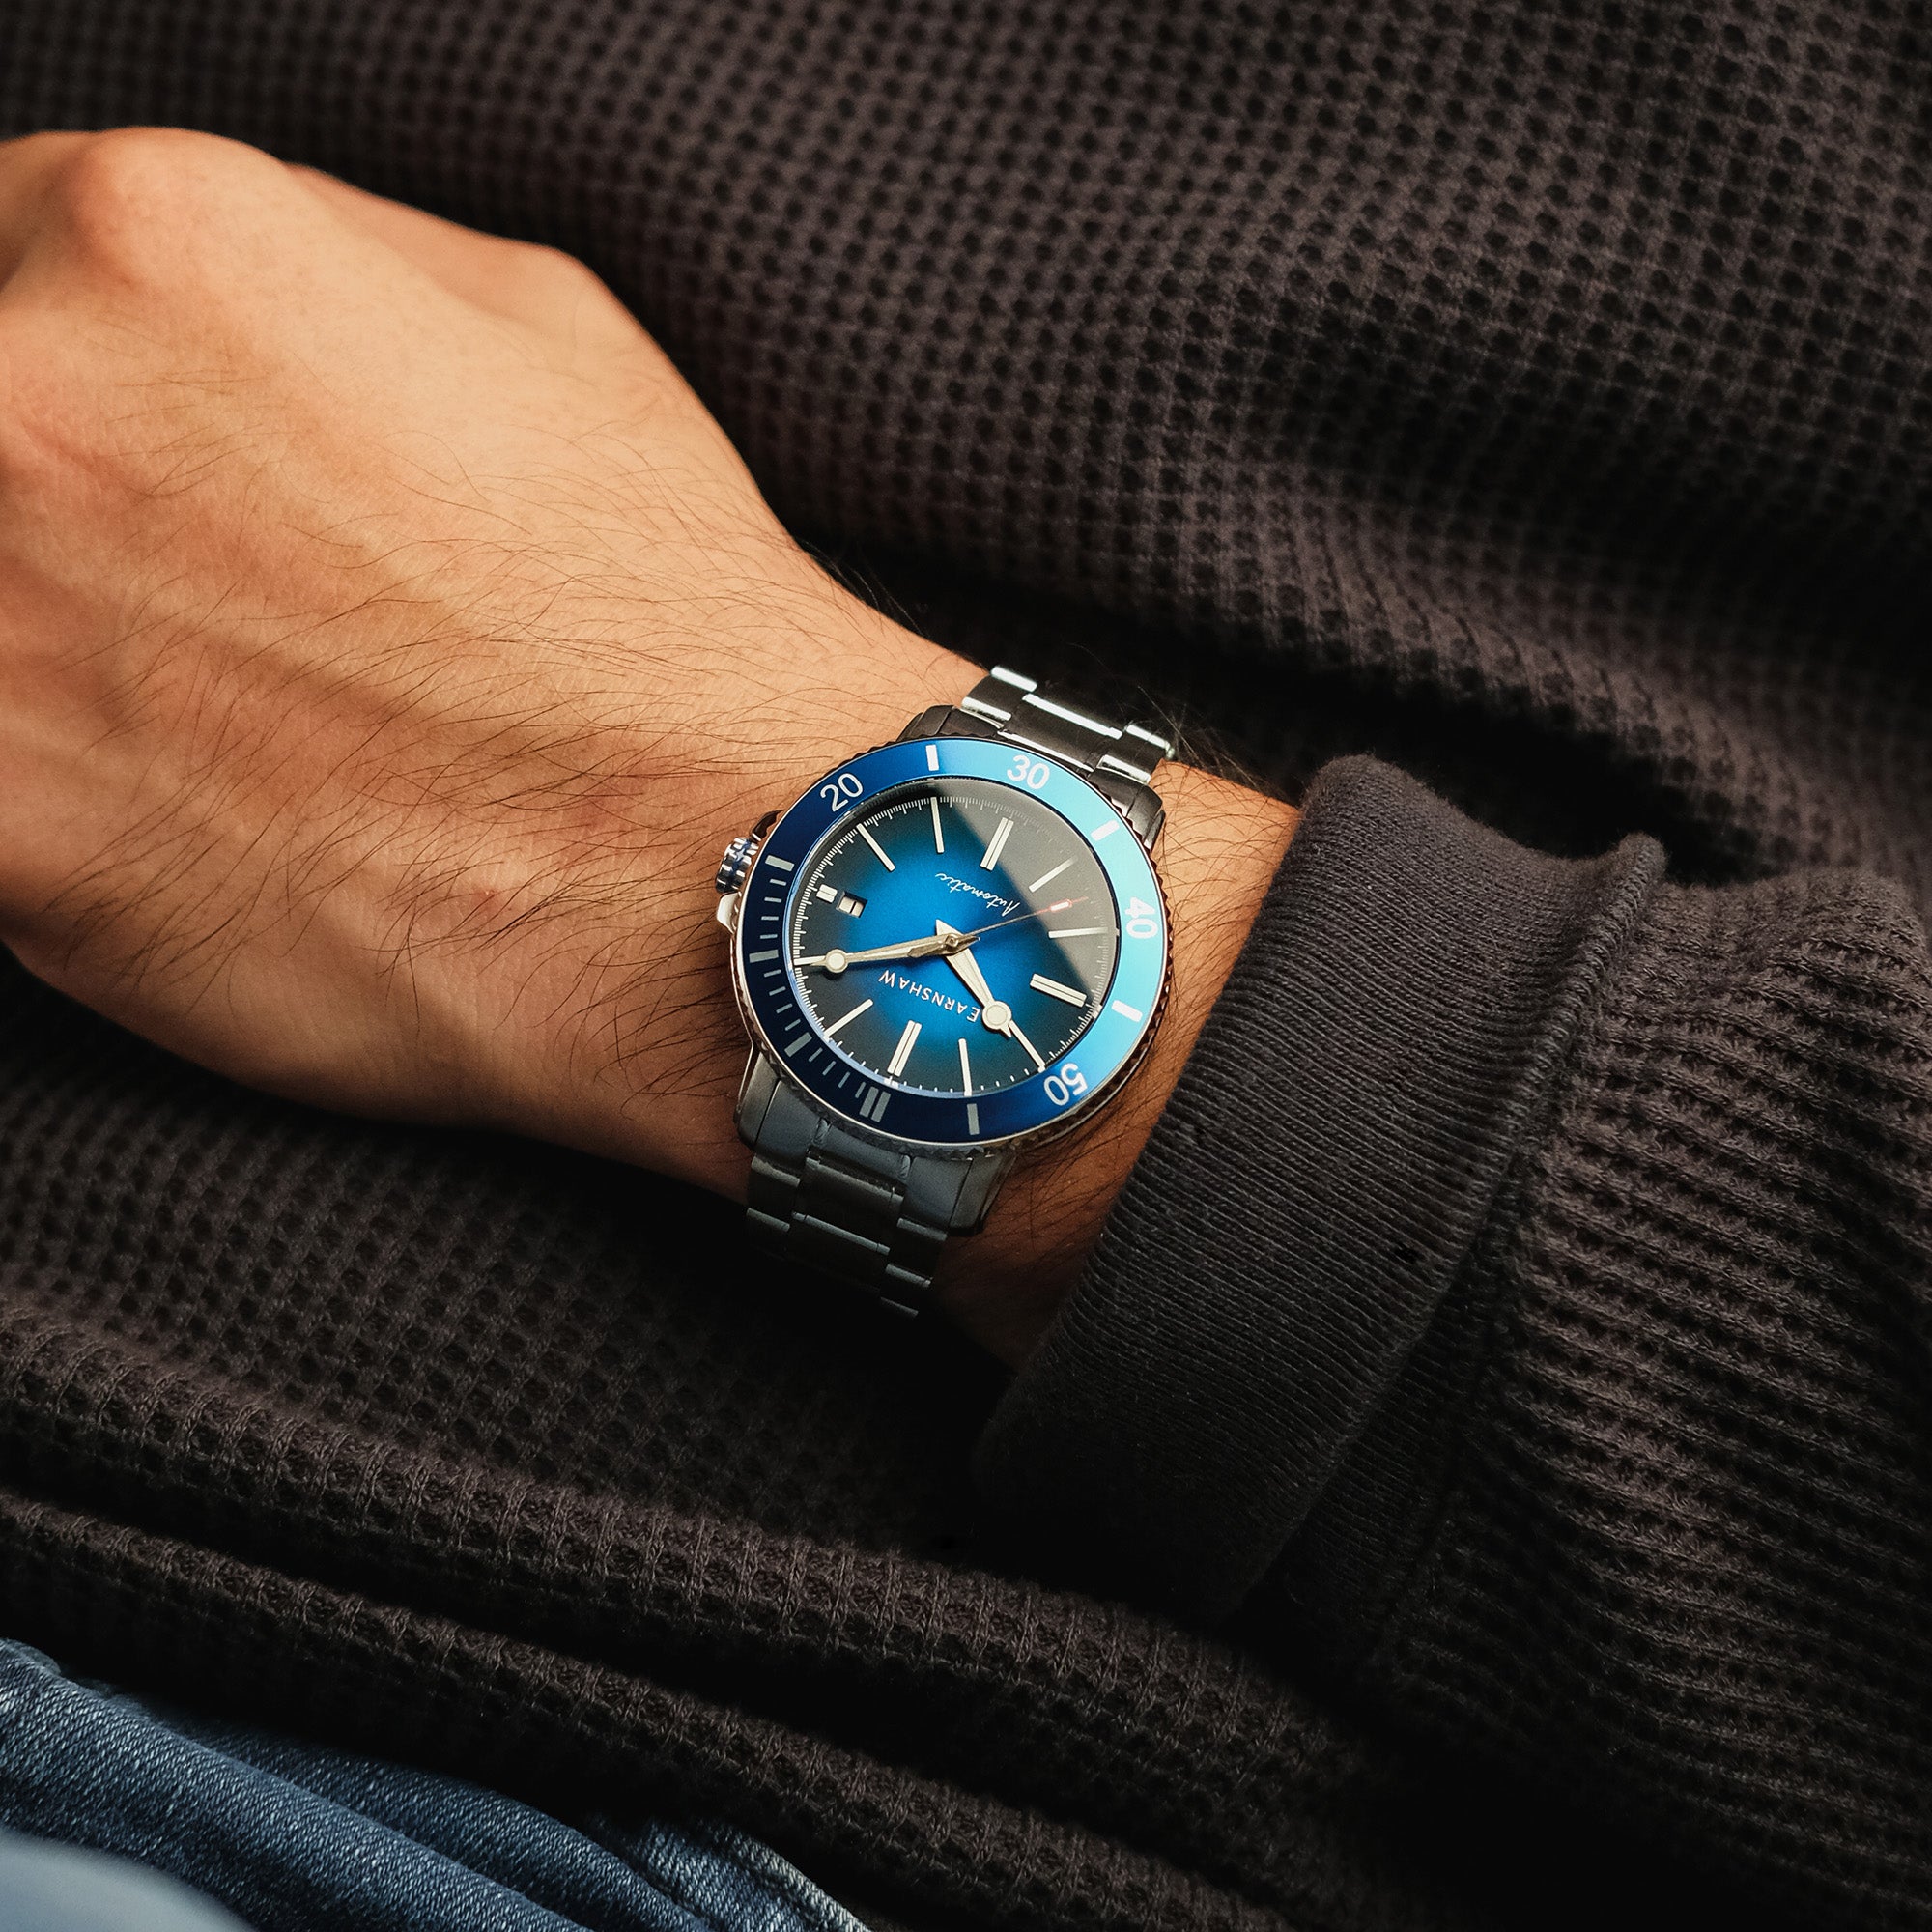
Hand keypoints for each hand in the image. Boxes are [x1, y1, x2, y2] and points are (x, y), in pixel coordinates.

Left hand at [0, 127, 1297, 1362]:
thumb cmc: (658, 618)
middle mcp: (24, 402)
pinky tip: (175, 820)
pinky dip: (43, 800)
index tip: (123, 457)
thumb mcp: (541, 330)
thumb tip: (192, 281)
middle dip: (50, 505)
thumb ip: (318, 260)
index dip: (64, 354)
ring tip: (194, 720)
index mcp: (161, 240)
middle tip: (187, 610)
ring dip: (38, 654)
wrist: (719, 867)